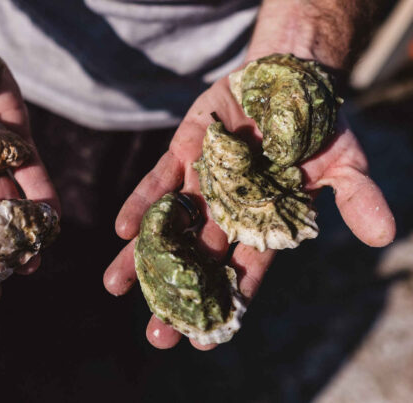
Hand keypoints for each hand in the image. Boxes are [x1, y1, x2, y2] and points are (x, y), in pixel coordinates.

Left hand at [103, 74, 395, 349]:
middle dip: (178, 295)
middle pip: (200, 260)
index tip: (206, 340)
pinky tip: (123, 230)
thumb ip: (357, 197)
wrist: (285, 80)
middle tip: (157, 336)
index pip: (246, 270)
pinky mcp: (183, 154)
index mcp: (263, 222)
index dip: (228, 302)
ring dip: (142, 257)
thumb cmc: (316, 128)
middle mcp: (227, 211)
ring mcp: (202, 184)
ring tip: (115, 286)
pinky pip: (159, 182)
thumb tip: (384, 235)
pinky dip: (143, 204)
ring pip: (169, 227)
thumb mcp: (344, 162)